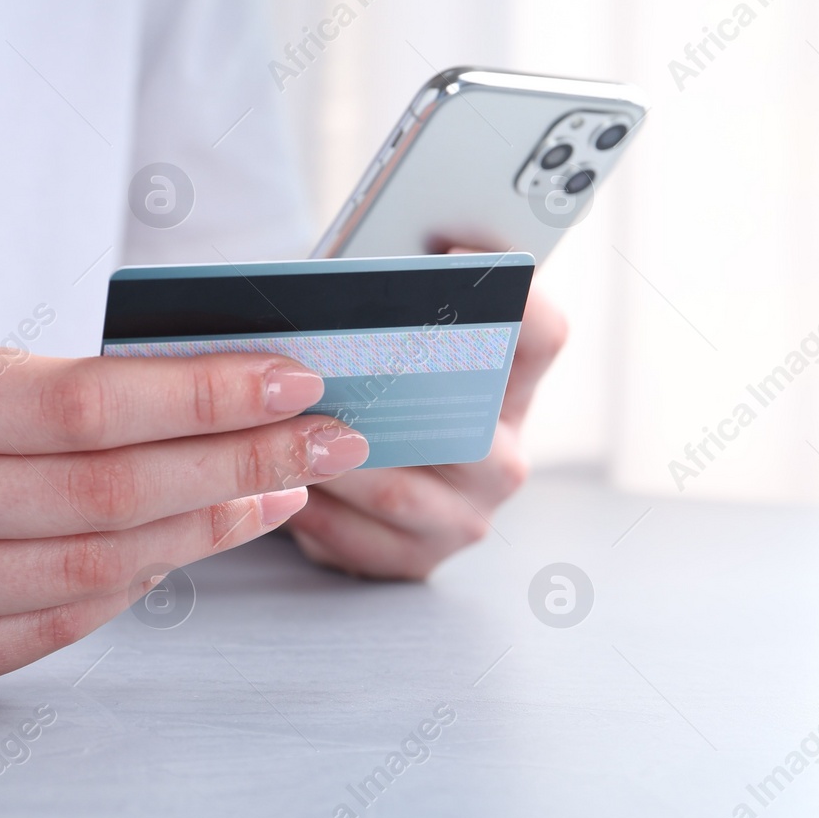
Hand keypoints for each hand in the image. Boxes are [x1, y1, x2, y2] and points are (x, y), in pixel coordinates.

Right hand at [0, 349, 368, 688]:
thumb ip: (67, 389)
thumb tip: (222, 396)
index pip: (85, 404)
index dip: (202, 394)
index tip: (295, 380)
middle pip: (107, 494)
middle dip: (239, 463)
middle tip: (328, 439)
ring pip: (96, 571)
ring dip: (210, 530)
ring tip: (281, 489)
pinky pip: (61, 626)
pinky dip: (142, 583)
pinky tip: (197, 543)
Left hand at [286, 284, 566, 578]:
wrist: (360, 479)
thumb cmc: (372, 389)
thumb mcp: (389, 343)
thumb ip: (389, 308)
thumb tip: (347, 274)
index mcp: (514, 388)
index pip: (543, 334)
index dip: (511, 297)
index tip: (452, 258)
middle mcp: (504, 454)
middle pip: (461, 424)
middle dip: (387, 395)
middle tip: (331, 367)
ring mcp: (467, 514)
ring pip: (396, 489)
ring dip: (329, 460)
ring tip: (278, 429)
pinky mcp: (420, 558)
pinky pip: (360, 539)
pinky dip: (312, 512)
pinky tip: (275, 485)